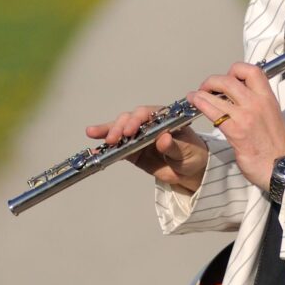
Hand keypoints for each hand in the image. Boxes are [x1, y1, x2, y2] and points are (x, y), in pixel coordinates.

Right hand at [86, 105, 208, 192]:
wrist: (190, 171)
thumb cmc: (192, 154)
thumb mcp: (187, 151)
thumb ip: (175, 146)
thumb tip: (164, 138)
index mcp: (163, 118)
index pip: (146, 113)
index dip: (136, 120)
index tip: (130, 131)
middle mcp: (148, 124)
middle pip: (129, 119)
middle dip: (119, 127)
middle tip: (113, 139)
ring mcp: (138, 136)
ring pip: (120, 130)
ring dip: (107, 131)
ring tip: (92, 133)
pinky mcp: (132, 151)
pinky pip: (117, 148)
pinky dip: (106, 149)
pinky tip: (94, 149)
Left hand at [187, 62, 284, 190]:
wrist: (281, 169)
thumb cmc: (276, 147)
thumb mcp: (272, 116)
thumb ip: (257, 105)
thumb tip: (238, 98)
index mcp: (268, 98)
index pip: (252, 70)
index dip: (236, 70)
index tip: (228, 78)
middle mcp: (258, 103)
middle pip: (230, 78)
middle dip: (213, 80)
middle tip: (207, 88)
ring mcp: (246, 116)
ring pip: (218, 92)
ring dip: (202, 91)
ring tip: (195, 96)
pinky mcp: (235, 131)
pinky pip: (212, 111)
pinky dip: (200, 104)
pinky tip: (194, 103)